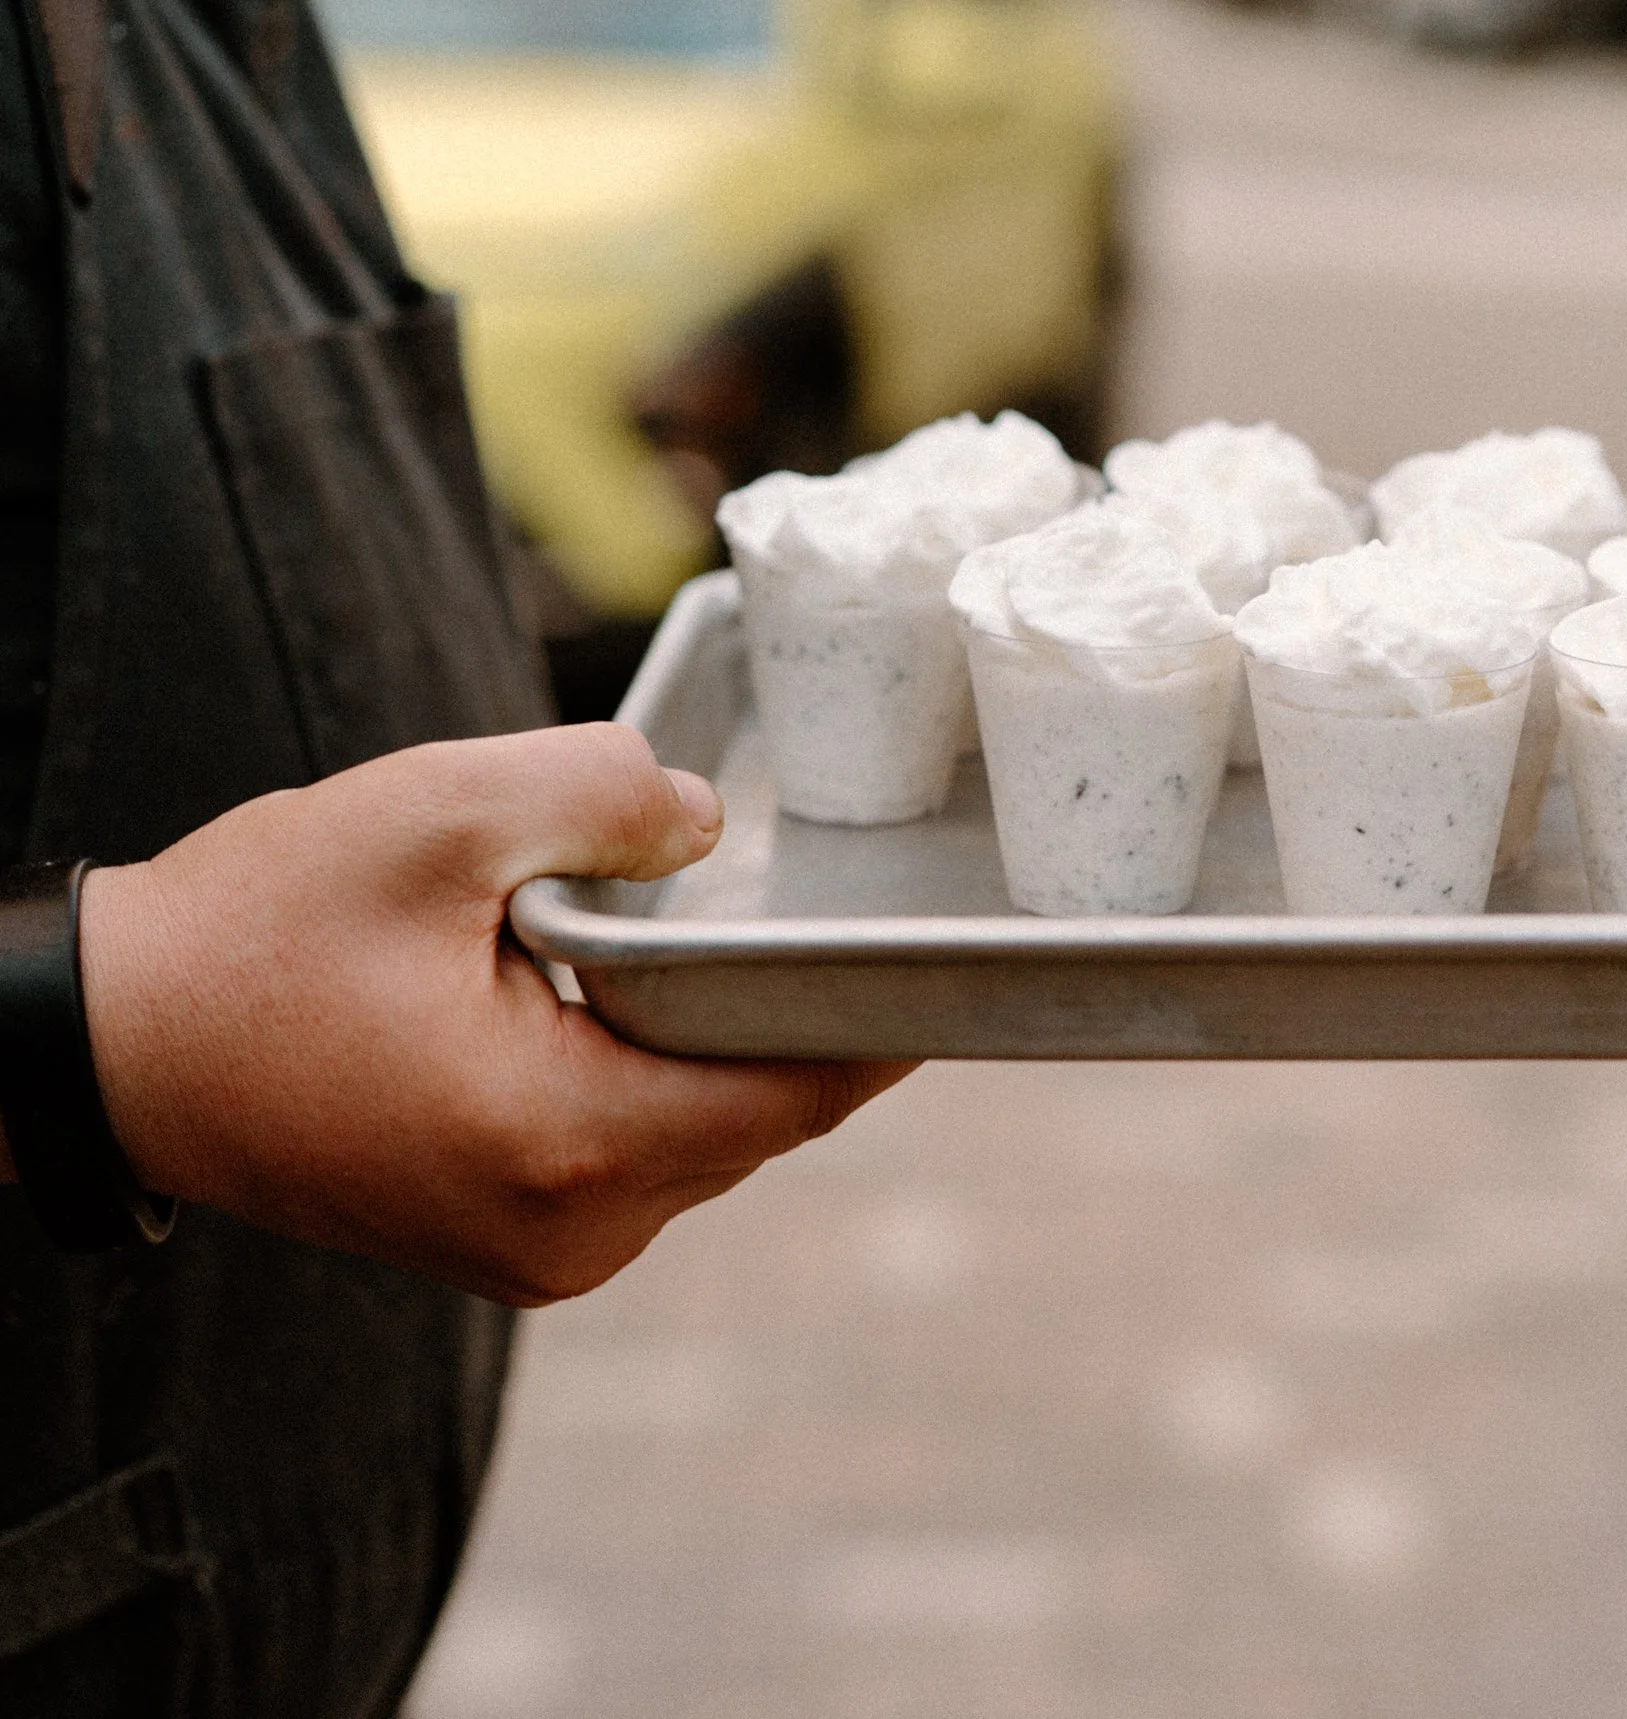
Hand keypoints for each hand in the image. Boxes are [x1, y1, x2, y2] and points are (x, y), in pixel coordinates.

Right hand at [67, 723, 912, 1304]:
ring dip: (706, 1045)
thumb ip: (604, 796)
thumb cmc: (255, 936)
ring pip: (700, 1140)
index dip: (877, 1024)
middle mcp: (570, 1233)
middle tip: (802, 905)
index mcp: (566, 1145)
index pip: (794, 1097)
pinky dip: (649, 1080)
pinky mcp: (510, 1246)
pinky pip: (637, 1158)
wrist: (111, 1044)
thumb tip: (712, 824)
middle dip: (779, 1014)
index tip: (936, 956)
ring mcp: (538, 1256)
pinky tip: (612, 1001)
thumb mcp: (437, 816)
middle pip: (755, 1118)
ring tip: (677, 942)